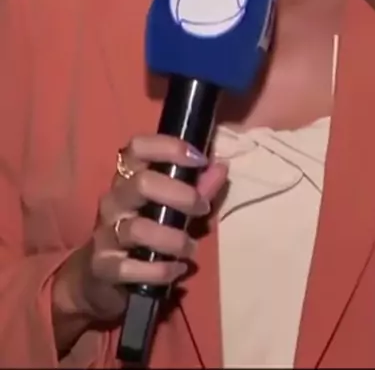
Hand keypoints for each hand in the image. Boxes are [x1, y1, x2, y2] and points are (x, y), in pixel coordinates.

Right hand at [57, 135, 226, 324]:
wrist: (103, 277)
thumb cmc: (147, 232)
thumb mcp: (175, 207)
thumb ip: (199, 187)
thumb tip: (221, 166)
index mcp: (128, 177)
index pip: (138, 147)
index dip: (170, 147)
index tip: (200, 160)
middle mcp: (114, 200)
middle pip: (142, 183)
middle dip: (181, 195)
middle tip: (201, 209)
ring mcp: (105, 233)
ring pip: (138, 229)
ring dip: (174, 239)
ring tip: (191, 247)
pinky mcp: (102, 267)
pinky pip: (131, 268)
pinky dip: (161, 270)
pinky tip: (177, 270)